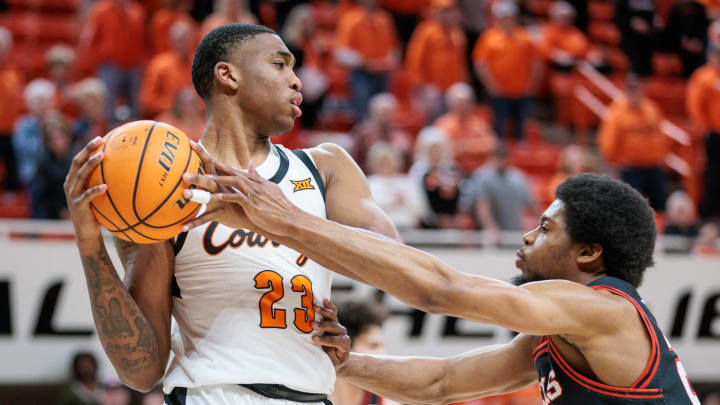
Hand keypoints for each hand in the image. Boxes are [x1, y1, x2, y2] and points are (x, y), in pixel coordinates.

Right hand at [64, 136, 106, 242]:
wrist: (87, 233)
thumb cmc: (97, 212)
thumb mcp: (101, 195)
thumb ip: (107, 183)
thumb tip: (128, 172)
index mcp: (74, 180)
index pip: (79, 159)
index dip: (87, 148)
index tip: (100, 138)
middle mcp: (70, 185)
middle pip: (77, 162)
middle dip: (87, 149)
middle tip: (99, 140)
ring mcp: (73, 195)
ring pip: (80, 175)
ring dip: (91, 164)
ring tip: (102, 156)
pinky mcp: (78, 206)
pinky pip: (87, 196)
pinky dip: (96, 190)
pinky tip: (106, 186)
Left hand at [184, 164, 302, 236]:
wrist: (291, 218)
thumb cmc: (279, 206)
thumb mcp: (268, 187)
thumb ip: (257, 176)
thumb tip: (250, 164)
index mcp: (254, 180)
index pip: (232, 169)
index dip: (216, 162)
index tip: (201, 156)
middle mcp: (253, 184)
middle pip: (229, 171)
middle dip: (210, 166)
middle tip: (193, 164)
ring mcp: (253, 193)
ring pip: (232, 182)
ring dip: (215, 181)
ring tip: (200, 180)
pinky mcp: (254, 205)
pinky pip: (239, 198)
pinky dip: (228, 197)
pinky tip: (217, 198)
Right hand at [312, 299, 350, 368]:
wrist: (337, 359)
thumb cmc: (331, 363)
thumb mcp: (329, 364)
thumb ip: (326, 358)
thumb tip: (316, 353)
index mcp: (344, 345)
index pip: (337, 341)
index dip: (326, 340)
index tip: (315, 339)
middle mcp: (343, 333)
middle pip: (335, 327)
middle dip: (323, 325)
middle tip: (312, 324)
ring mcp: (338, 326)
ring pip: (333, 317)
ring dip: (323, 312)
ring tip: (313, 307)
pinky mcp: (334, 321)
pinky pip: (333, 312)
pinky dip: (329, 306)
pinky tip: (323, 300)